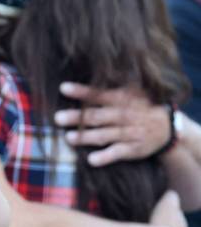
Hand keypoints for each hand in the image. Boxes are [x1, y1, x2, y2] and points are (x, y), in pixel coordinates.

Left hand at [54, 82, 170, 166]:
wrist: (169, 127)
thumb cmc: (141, 105)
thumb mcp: (133, 89)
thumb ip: (113, 82)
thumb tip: (94, 66)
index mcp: (123, 98)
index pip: (99, 94)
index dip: (82, 91)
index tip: (63, 88)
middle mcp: (125, 115)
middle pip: (98, 116)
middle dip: (79, 117)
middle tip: (58, 117)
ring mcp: (130, 132)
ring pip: (106, 135)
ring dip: (87, 137)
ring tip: (69, 138)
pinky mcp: (134, 149)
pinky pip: (119, 153)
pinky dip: (106, 157)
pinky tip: (91, 160)